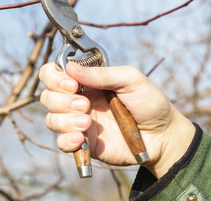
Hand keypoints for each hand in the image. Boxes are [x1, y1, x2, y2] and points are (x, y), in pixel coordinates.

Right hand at [39, 62, 194, 177]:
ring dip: (64, 119)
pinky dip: (66, 140)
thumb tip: (69, 67)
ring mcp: (78, 122)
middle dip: (61, 100)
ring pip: (51, 118)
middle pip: (47, 96)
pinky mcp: (83, 144)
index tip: (72, 84)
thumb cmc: (149, 102)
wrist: (163, 136)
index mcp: (86, 81)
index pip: (54, 73)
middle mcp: (78, 99)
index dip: (55, 77)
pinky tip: (81, 139)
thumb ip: (102, 74)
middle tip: (85, 104)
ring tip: (87, 122)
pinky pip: (61, 143)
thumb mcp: (131, 79)